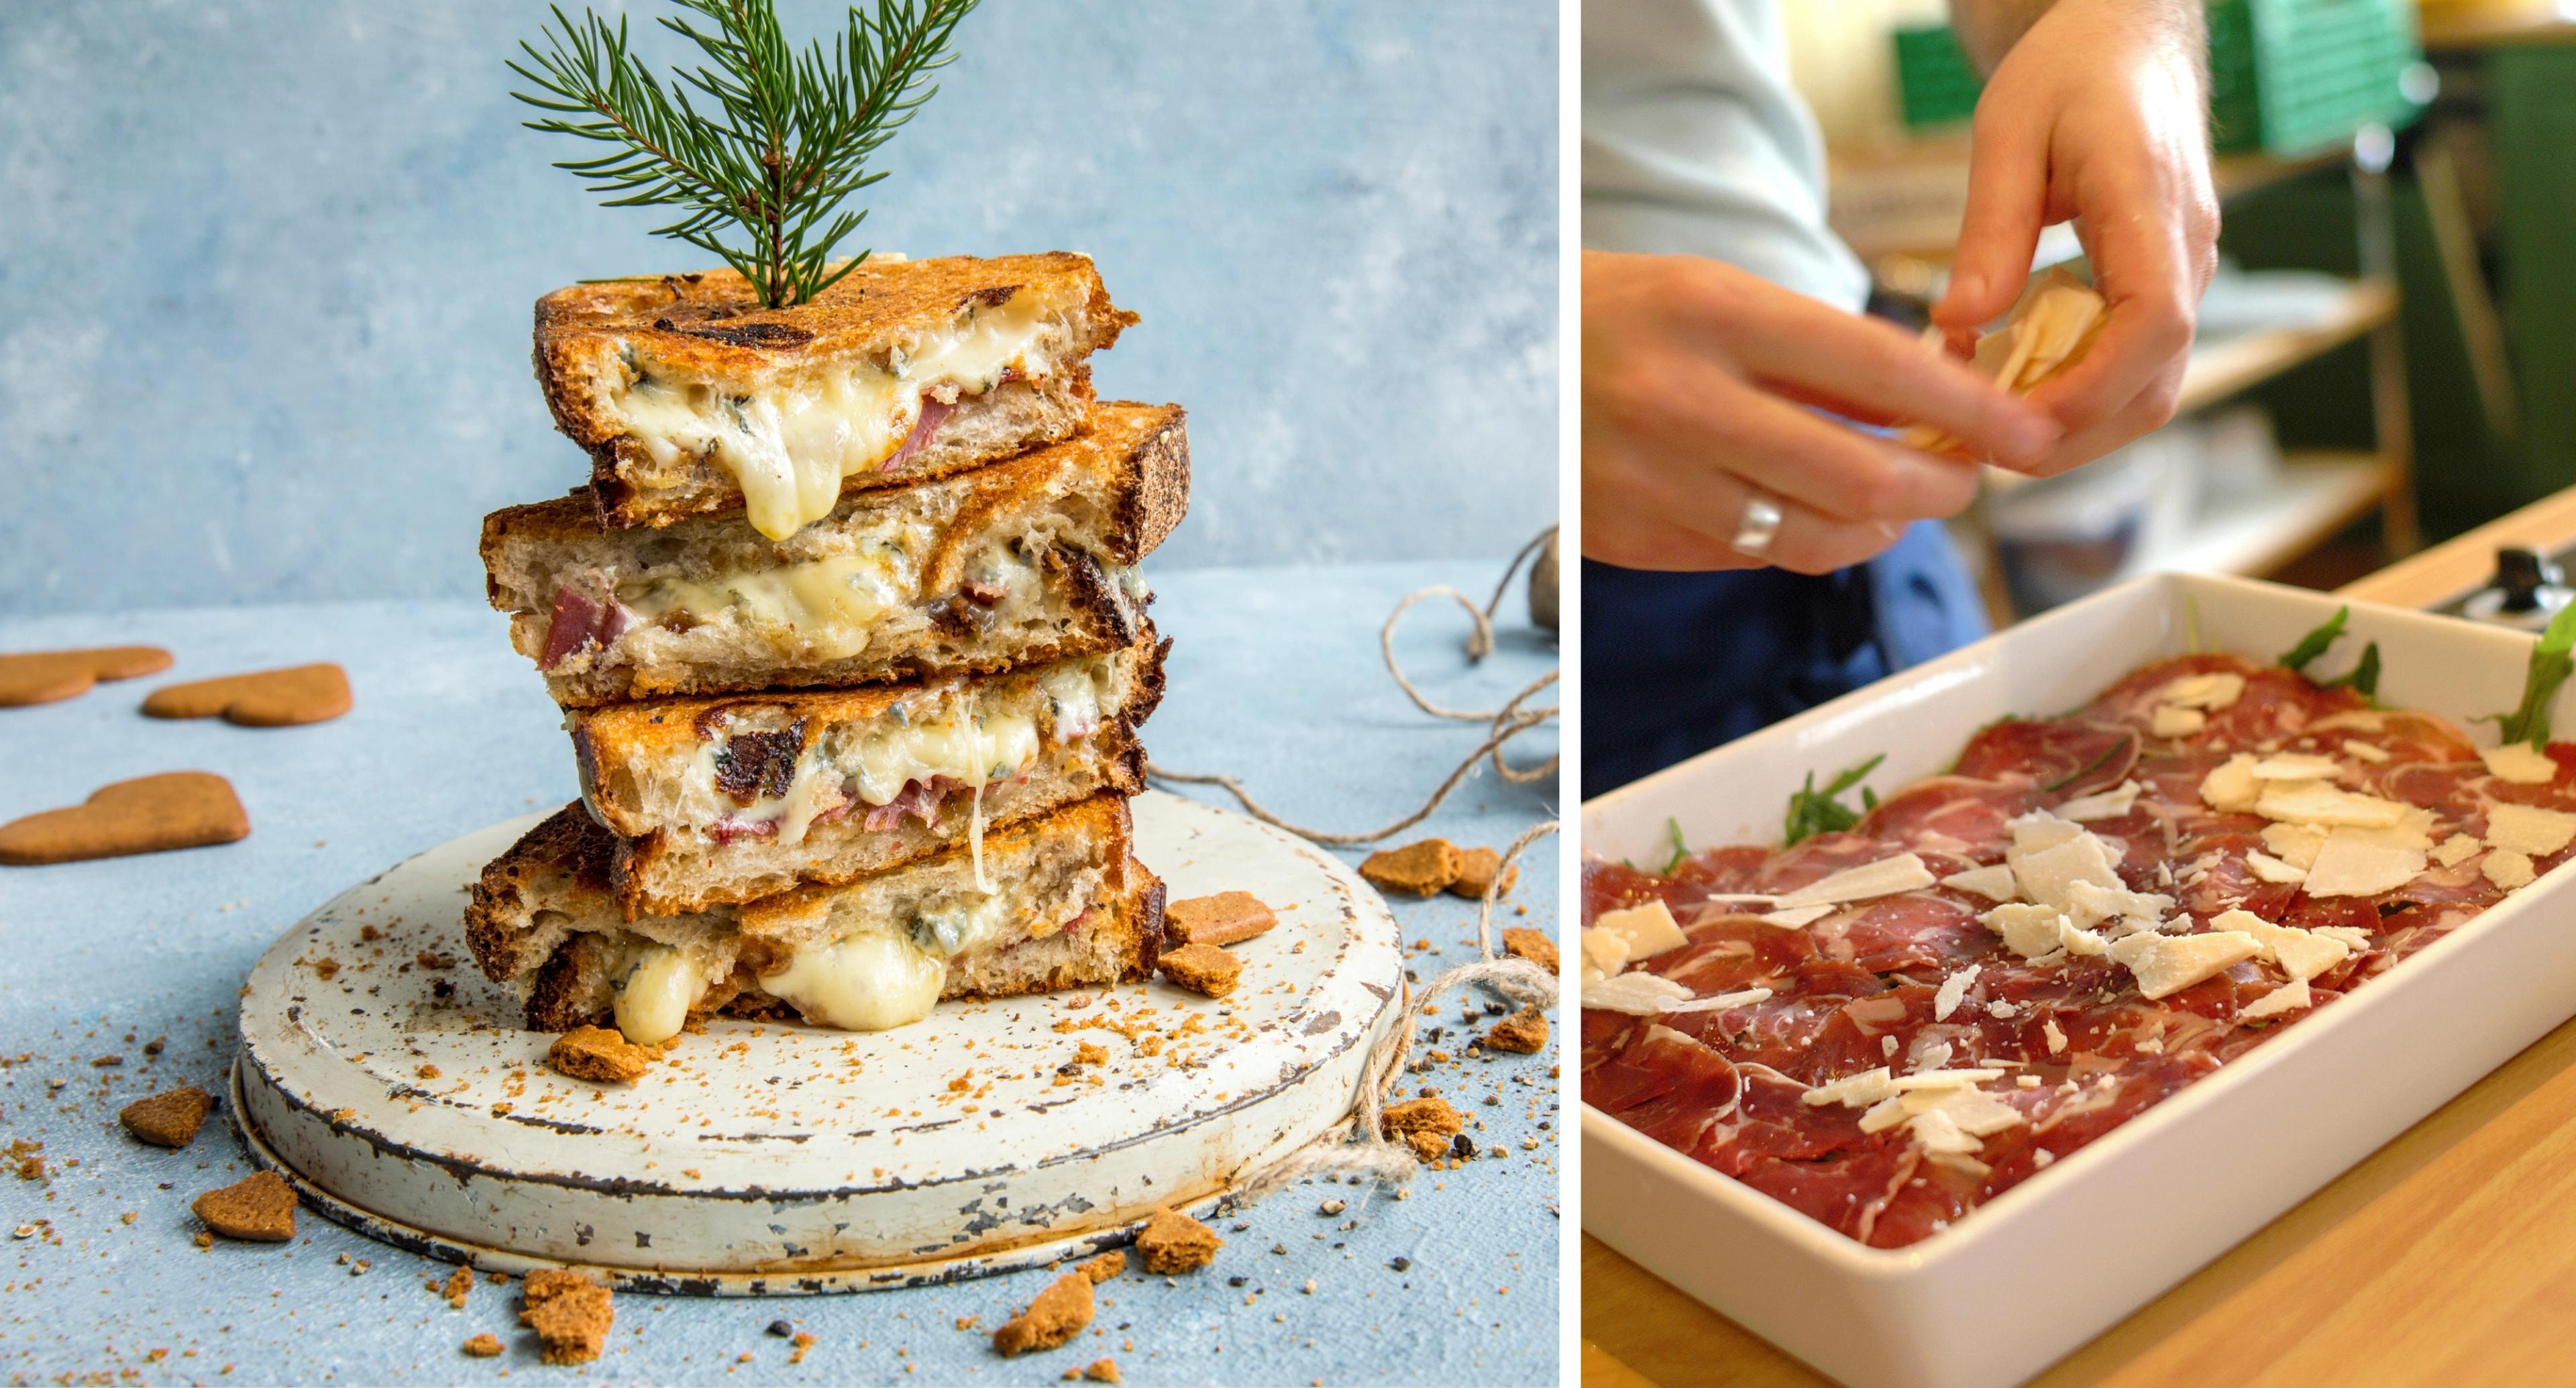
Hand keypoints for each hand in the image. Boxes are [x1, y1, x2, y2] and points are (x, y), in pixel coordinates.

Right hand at [1582, 251, 2057, 573]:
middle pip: (1860, 476)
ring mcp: (1652, 481)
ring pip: (1814, 537)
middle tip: (1967, 476)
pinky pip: (1753, 558)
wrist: (1498, 358)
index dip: (1970, 409)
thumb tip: (1938, 404)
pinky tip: (1822, 515)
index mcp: (1713, 313)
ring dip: (1881, 528)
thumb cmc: (1630, 314)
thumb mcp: (1721, 294)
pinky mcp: (1631, 540)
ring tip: (1902, 502)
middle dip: (1940, 486)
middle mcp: (1681, 401)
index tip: (2026, 431)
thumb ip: (1821, 351)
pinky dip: (1808, 541)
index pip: (1878, 370)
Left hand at [1938, 0, 2219, 476]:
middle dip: (2074, 434)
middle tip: (1984, 451)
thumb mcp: (2008, 133)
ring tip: (1989, 433)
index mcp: (2152, 204)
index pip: (2155, 323)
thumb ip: (1990, 230)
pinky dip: (2078, 394)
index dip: (2090, 390)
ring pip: (2152, 386)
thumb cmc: (2068, 73)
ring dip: (2075, 427)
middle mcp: (2188, 249)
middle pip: (2158, 381)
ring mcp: (2185, 272)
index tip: (2020, 424)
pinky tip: (2013, 389)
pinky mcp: (2164, 285)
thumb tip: (1959, 325)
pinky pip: (2135, 364)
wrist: (2126, 42)